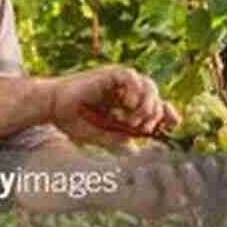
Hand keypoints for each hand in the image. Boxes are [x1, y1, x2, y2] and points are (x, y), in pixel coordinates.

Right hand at [47, 66, 179, 145]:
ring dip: (146, 104)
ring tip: (132, 118)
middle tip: (142, 127)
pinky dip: (134, 90)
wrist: (52, 108)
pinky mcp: (109, 74)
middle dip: (154, 114)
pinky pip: (131, 76)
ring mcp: (118, 81)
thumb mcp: (101, 136)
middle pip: (156, 96)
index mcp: (125, 104)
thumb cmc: (73, 121)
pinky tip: (125, 104)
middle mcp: (125, 91)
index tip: (173, 125)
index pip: (156, 105)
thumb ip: (119, 142)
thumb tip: (137, 152)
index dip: (167, 113)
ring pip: (148, 84)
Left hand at [114, 147, 215, 221]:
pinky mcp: (140, 209)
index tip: (212, 160)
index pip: (202, 190)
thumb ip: (168, 159)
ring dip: (168, 175)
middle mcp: (168, 206)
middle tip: (184, 165)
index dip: (211, 178)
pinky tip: (135, 170)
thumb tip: (181, 153)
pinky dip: (145, 174)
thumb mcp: (151, 160)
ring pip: (176, 199)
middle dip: (195, 180)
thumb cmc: (127, 169)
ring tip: (153, 165)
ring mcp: (155, 209)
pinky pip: (151, 192)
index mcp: (175, 194)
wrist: (96, 180)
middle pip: (196, 199)